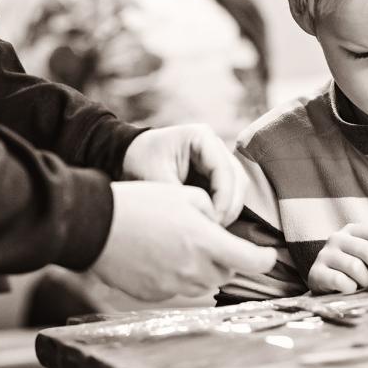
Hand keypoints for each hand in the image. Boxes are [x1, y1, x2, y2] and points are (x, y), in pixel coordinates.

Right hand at [91, 181, 276, 300]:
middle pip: (226, 273)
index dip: (263, 259)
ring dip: (202, 269)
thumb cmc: (140, 204)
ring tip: (181, 246)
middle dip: (225, 259)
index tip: (267, 256)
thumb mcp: (182, 195)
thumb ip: (209, 211)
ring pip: (203, 284)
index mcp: (205, 241)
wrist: (97, 226)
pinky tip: (160, 257)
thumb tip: (216, 225)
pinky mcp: (154, 295)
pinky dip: (177, 276)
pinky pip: (177, 289)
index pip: (249, 260)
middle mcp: (193, 269)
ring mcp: (173, 286)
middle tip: (211, 241)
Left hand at [121, 124, 246, 225]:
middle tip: (214, 230)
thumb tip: (203, 222)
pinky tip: (210, 223)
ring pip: (237, 188)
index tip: (213, 222)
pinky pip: (228, 193)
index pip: (225, 170)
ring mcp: (217, 159)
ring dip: (229, 210)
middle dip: (229, 207)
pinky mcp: (214, 174)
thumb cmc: (140, 161)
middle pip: (238, 179)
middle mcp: (215, 146)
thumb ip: (179, 198)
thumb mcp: (155, 178)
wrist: (130, 156)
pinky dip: (223, 209)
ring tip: (212, 228)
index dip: (224, 199)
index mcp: (202, 137)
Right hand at [307, 223, 367, 293]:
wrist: (325, 284)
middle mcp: (337, 238)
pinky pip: (341, 281)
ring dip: (367, 280)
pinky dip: (352, 288)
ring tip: (365, 284)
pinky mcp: (316, 272)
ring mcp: (324, 254)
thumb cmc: (354, 268)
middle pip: (367, 250)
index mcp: (352, 230)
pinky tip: (351, 289)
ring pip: (355, 267)